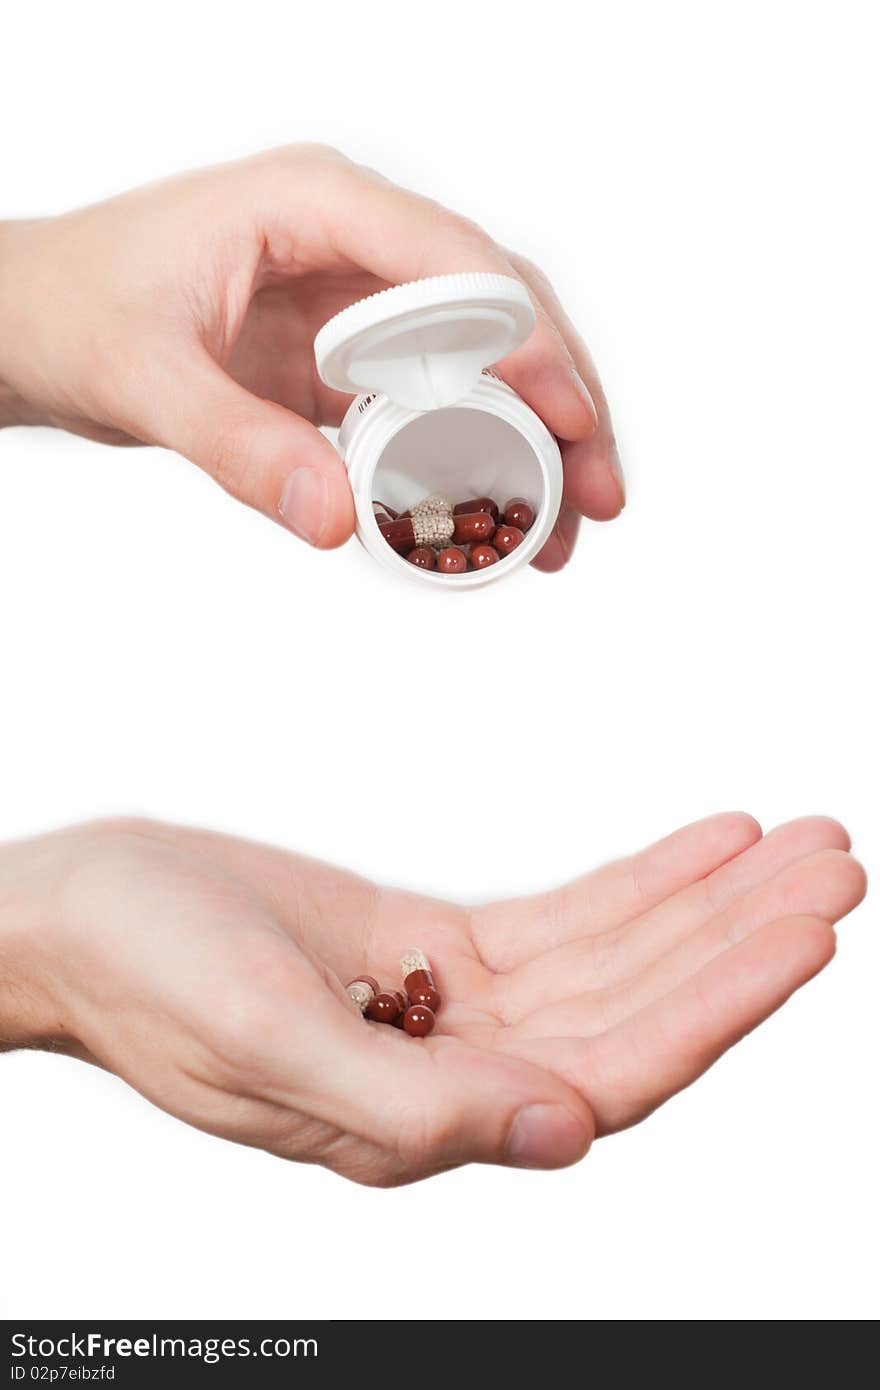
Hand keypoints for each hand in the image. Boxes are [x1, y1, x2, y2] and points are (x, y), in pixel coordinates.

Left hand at [0, 145, 621, 567]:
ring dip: (535, 439)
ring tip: (566, 529)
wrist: (35, 322)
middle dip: (562, 399)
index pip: (451, 258)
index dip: (522, 337)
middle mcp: (355, 241)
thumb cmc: (76, 311)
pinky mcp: (350, 355)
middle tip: (599, 495)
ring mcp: (358, 299)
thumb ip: (238, 447)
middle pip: (498, 307)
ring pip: (483, 357)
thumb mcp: (146, 379)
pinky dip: (476, 455)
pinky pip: (436, 400)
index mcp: (316, 203)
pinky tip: (501, 514)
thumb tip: (336, 521)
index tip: (567, 417)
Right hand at [1, 813, 862, 1184]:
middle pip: (638, 1010)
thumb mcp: (260, 1038)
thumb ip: (412, 1103)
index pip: (609, 1074)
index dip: (715, 1009)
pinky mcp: (437, 947)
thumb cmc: (144, 975)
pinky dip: (642, 882)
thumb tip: (561, 1130)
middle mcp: (458, 1075)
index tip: (802, 933)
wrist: (81, 914)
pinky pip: (565, 918)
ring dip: (709, 901)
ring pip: (616, 958)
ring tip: (800, 844)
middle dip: (739, 939)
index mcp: (421, 1122)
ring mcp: (453, 1009)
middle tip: (835, 866)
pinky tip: (706, 845)